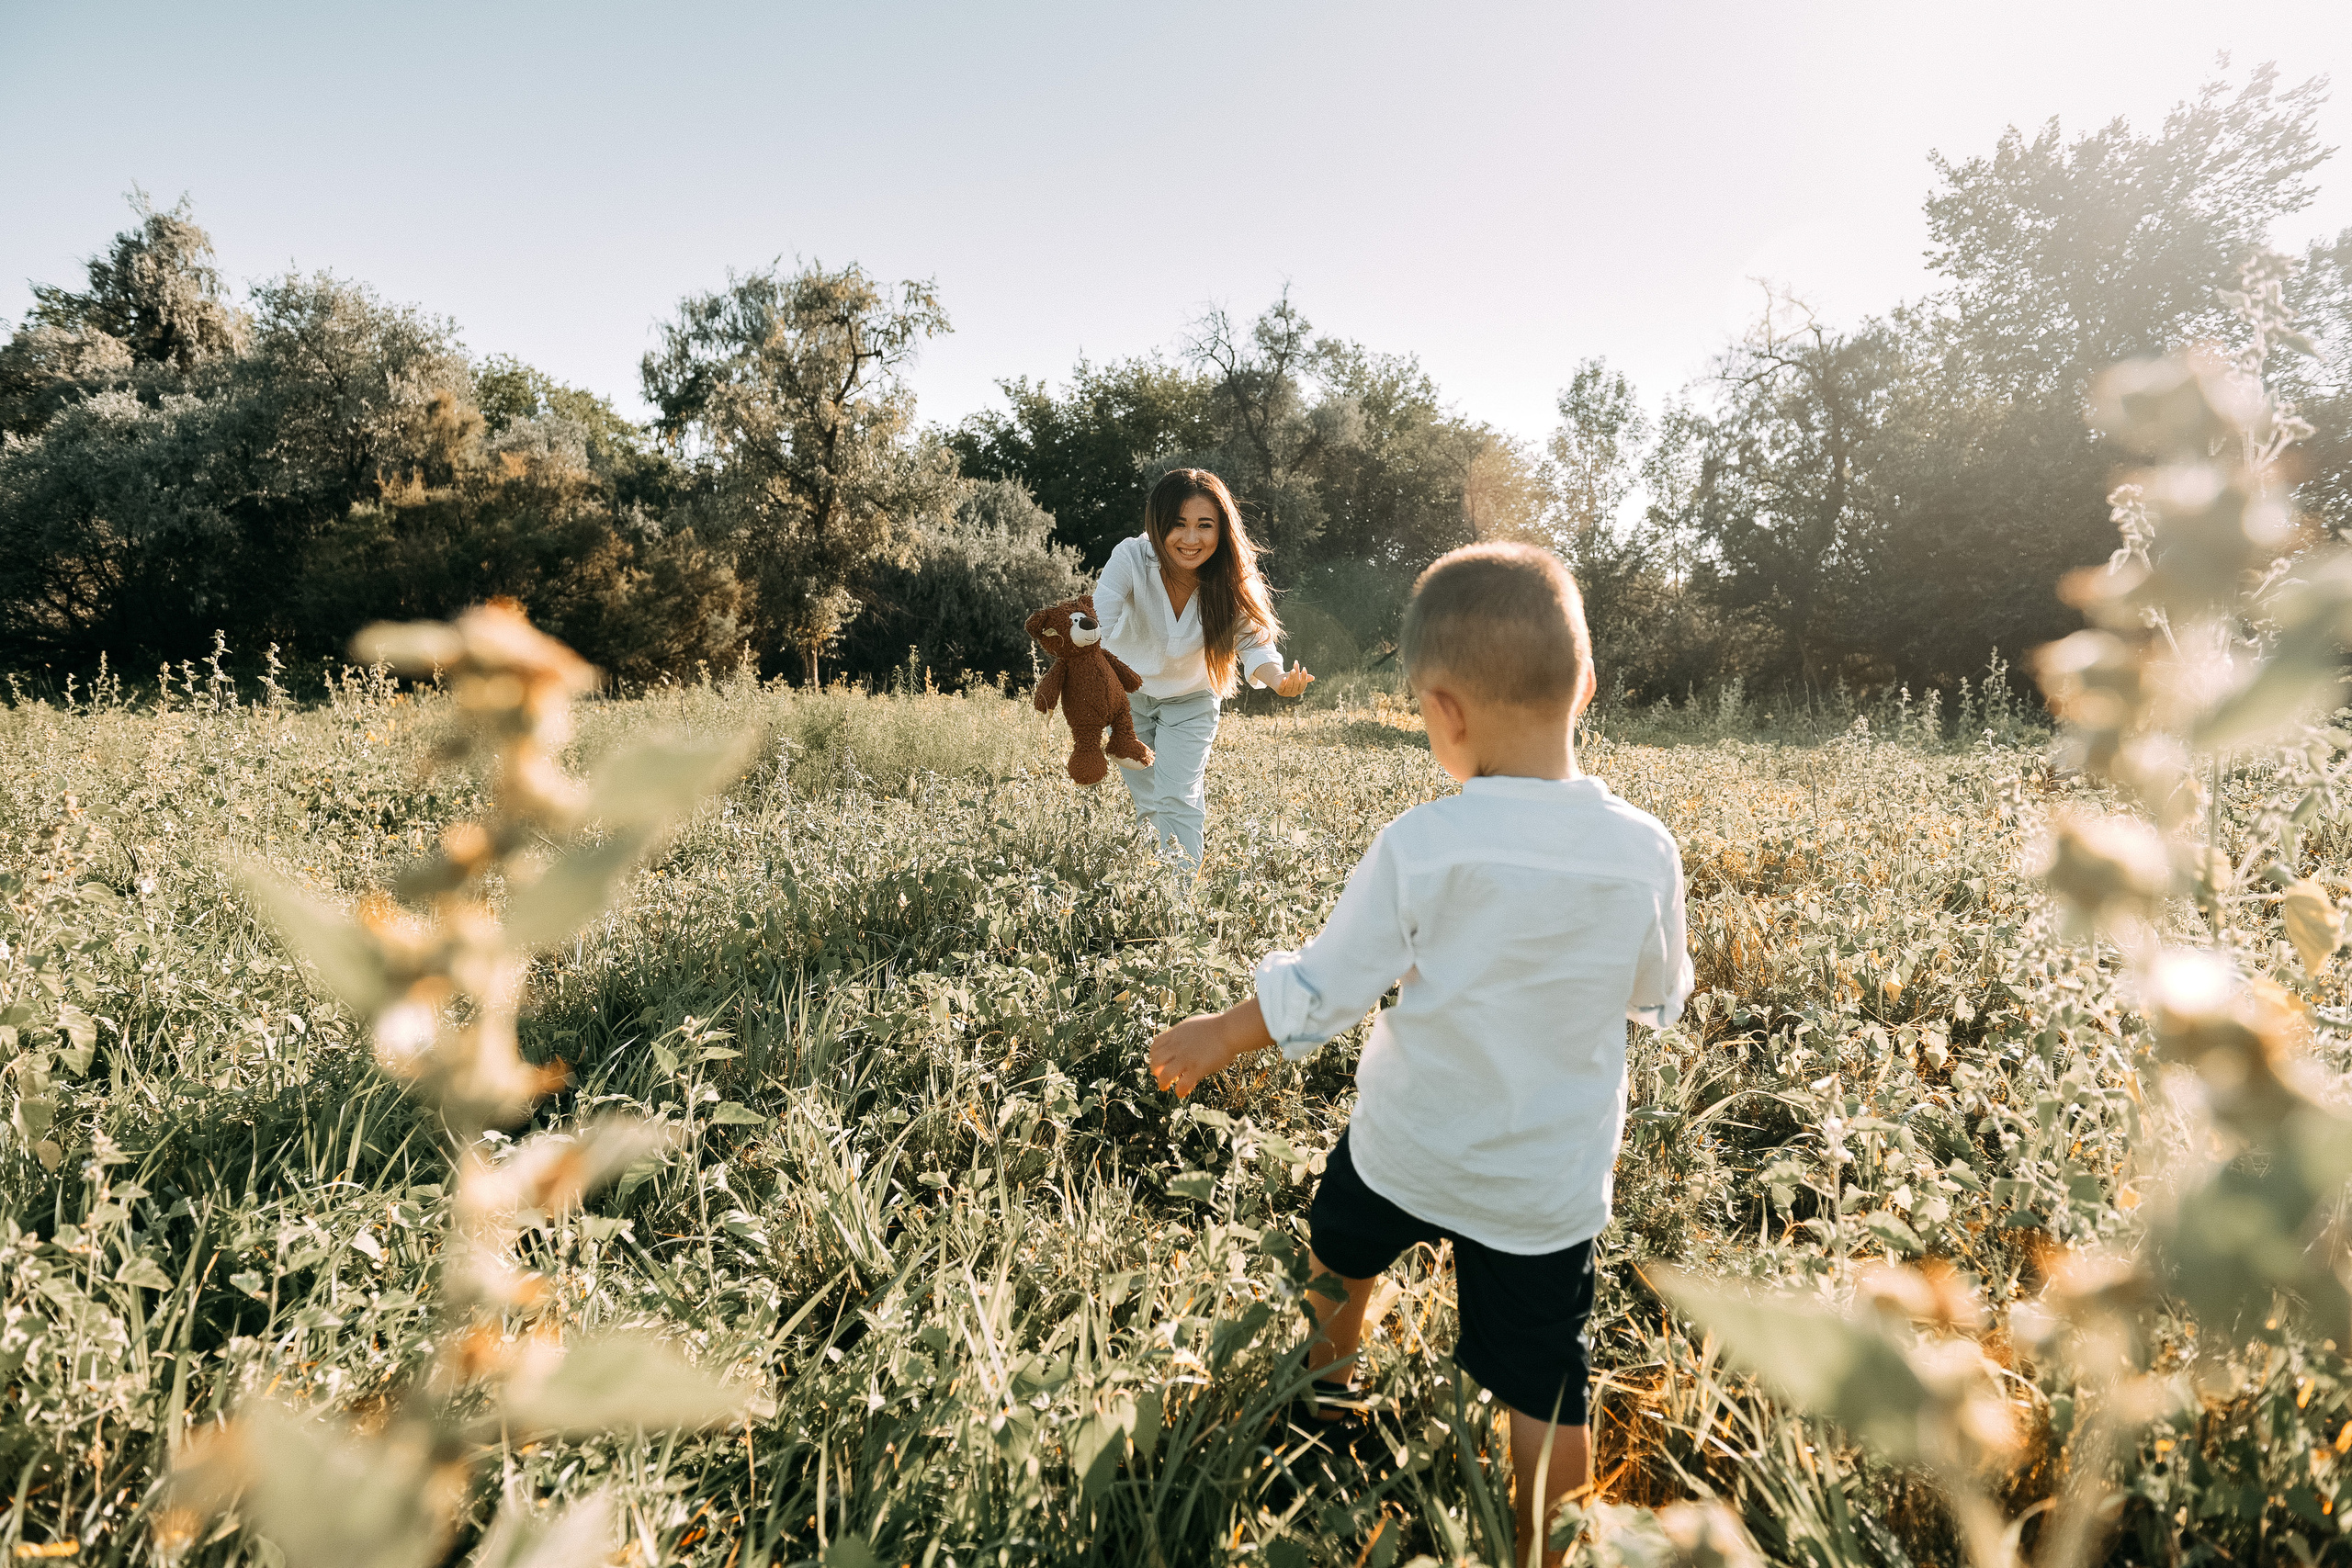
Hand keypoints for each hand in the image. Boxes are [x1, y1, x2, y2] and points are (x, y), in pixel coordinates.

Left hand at [1150, 998, 1272, 1095]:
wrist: (1229, 1030)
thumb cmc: (1216, 1027)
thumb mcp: (1193, 1025)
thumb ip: (1183, 1034)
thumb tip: (1181, 1040)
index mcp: (1176, 1034)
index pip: (1155, 1046)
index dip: (1154, 1057)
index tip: (1158, 1063)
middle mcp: (1178, 1046)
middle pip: (1156, 1061)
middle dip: (1155, 1070)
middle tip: (1161, 1076)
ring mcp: (1186, 1057)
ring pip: (1165, 1075)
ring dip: (1163, 1083)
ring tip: (1165, 1087)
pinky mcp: (1197, 1068)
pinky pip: (1182, 1084)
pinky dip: (1179, 1090)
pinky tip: (1182, 1093)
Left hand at [1273, 664, 1315, 698]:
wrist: (1277, 680)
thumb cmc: (1289, 678)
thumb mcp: (1297, 676)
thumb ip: (1304, 677)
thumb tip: (1313, 678)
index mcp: (1299, 690)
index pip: (1303, 684)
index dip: (1304, 676)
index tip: (1304, 668)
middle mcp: (1293, 693)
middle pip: (1296, 683)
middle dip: (1297, 673)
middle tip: (1296, 664)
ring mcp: (1286, 693)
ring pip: (1290, 685)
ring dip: (1291, 677)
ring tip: (1292, 669)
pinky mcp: (1279, 691)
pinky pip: (1281, 687)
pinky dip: (1283, 682)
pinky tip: (1284, 677)